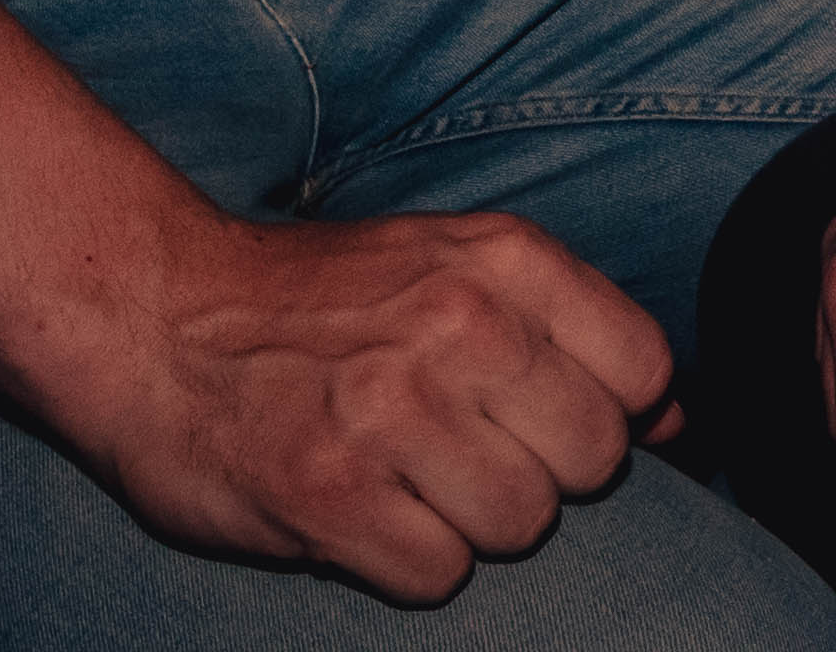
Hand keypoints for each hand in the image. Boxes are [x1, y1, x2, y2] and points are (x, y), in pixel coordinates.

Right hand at [61, 206, 677, 606]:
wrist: (155, 318)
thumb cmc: (322, 303)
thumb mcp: (454, 266)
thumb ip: (570, 328)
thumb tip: (680, 420)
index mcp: (502, 260)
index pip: (642, 370)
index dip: (605, 410)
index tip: (543, 415)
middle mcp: (457, 326)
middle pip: (592, 460)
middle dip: (540, 473)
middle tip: (462, 451)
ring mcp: (392, 412)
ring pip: (522, 525)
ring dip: (471, 524)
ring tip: (407, 480)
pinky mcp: (329, 495)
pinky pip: (438, 575)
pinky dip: (406, 563)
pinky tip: (363, 515)